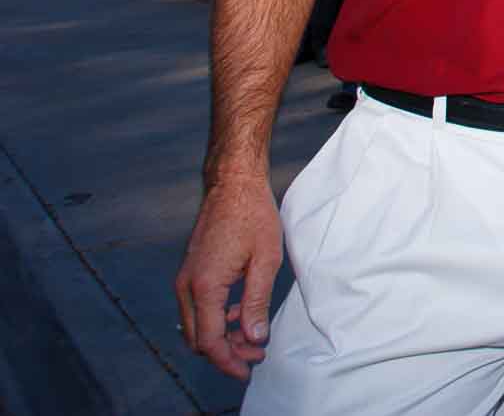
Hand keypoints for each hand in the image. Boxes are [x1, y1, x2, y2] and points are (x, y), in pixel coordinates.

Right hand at [173, 178, 282, 379]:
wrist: (233, 184)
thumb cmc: (252, 215)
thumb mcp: (265, 260)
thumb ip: (257, 302)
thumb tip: (254, 337)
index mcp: (205, 286)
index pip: (210, 340)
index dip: (229, 361)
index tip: (248, 370)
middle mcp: (187, 286)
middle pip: (199, 338)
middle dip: (226, 352)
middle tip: (256, 355)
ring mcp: (186, 278)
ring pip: (197, 324)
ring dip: (222, 336)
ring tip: (253, 337)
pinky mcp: (191, 271)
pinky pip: (197, 307)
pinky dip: (217, 318)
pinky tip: (241, 313)